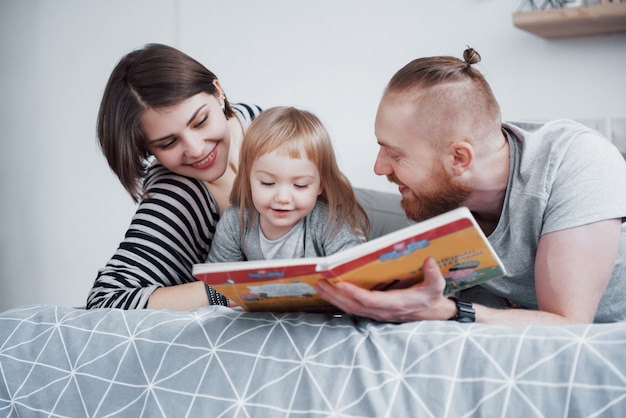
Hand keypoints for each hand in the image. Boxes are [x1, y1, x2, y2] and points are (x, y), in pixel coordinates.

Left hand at [314, 257, 455, 321]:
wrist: (433, 314)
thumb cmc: (431, 299)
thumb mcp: (437, 287)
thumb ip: (434, 276)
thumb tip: (430, 261)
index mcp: (395, 304)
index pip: (369, 300)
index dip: (353, 293)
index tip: (339, 283)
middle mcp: (382, 311)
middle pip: (353, 306)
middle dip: (334, 295)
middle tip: (319, 282)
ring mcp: (377, 314)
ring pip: (350, 308)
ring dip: (333, 298)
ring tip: (319, 286)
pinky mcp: (374, 313)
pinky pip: (353, 308)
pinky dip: (339, 301)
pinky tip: (330, 292)